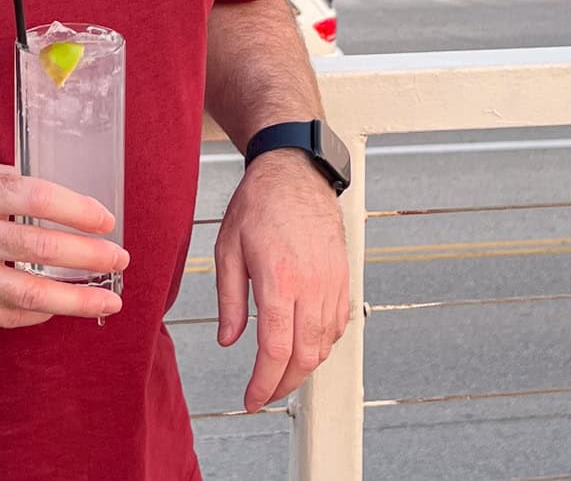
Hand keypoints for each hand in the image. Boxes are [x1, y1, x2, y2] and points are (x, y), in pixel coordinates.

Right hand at [0, 160, 126, 328]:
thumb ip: (9, 184)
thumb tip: (55, 201)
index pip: (37, 199)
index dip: (77, 209)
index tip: (106, 219)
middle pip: (40, 247)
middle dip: (88, 256)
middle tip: (119, 258)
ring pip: (28, 293)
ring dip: (74, 299)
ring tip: (107, 299)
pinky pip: (4, 315)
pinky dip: (36, 314)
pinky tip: (59, 309)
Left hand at [214, 150, 349, 411]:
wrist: (294, 171)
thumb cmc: (259, 203)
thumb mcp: (227, 248)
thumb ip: (229, 299)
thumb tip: (229, 339)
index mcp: (279, 279)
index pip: (275, 350)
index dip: (263, 384)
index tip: (251, 398)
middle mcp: (311, 285)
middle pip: (304, 356)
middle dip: (283, 385)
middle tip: (263, 393)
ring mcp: (332, 282)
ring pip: (325, 345)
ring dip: (304, 367)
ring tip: (280, 373)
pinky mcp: (343, 276)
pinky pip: (338, 324)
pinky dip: (323, 344)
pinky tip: (305, 344)